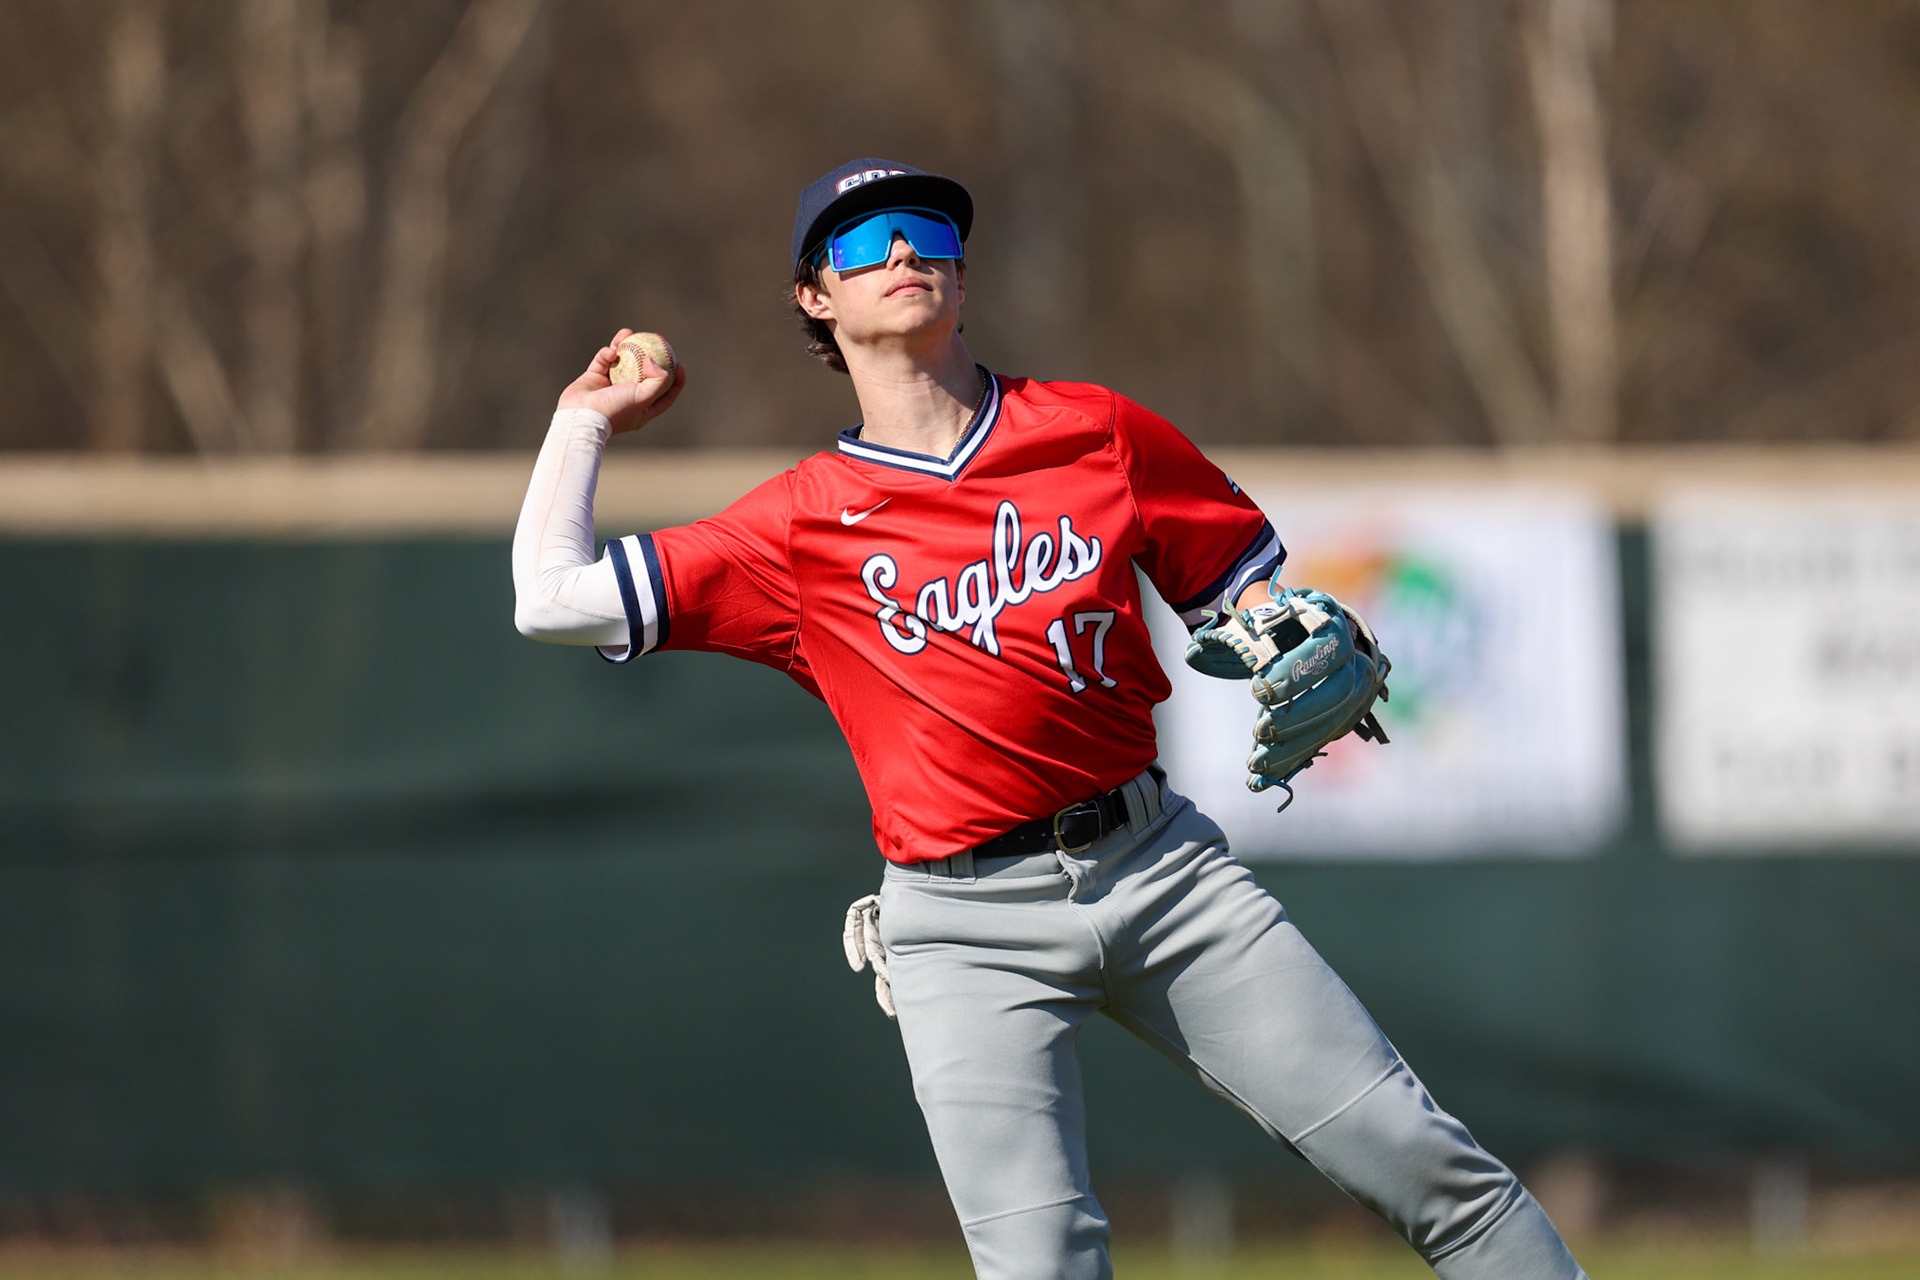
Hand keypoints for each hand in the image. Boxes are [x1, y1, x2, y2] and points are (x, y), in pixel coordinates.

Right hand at [556, 328, 686, 434]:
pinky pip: (603, 361)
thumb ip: (658, 381)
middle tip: (655, 341)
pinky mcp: (593, 379)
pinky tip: (610, 351)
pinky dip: (606, 354)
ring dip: (624, 346)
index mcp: (642, 410)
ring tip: (628, 332)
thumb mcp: (644, 398)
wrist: (582, 415)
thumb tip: (654, 360)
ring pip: (621, 362)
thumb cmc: (615, 409)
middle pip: (643, 374)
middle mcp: (627, 398)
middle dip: (649, 357)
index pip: (665, 396)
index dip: (675, 381)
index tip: (679, 363)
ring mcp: (609, 388)